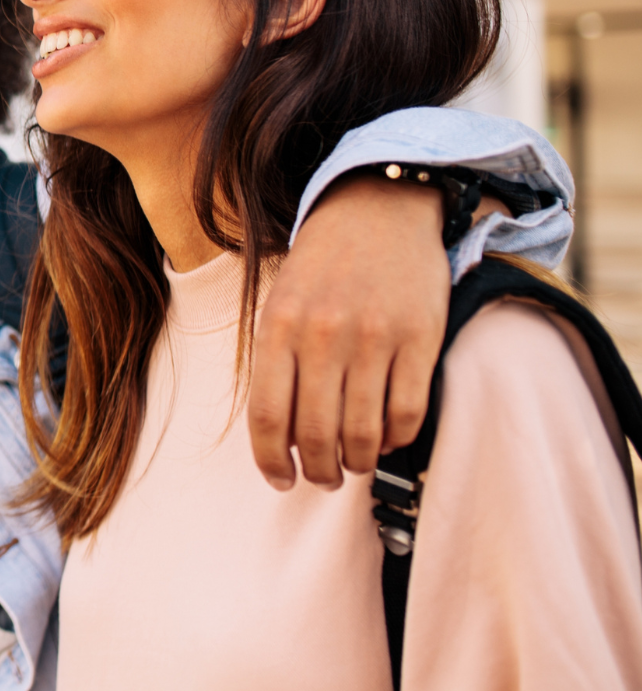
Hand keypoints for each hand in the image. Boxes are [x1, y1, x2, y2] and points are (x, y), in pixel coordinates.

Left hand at [249, 176, 447, 490]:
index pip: (269, 417)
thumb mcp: (280, 305)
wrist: (377, 210)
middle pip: (316, 435)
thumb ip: (277, 365)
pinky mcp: (421, 339)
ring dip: (357, 463)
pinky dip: (395, 439)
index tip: (281, 480)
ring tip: (353, 463)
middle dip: (319, 471)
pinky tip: (385, 436)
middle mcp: (324, 336)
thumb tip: (281, 439)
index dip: (272, 461)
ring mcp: (375, 339)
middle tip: (323, 478)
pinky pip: (407, 414)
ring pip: (364, 434)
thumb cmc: (321, 268)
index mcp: (279, 328)